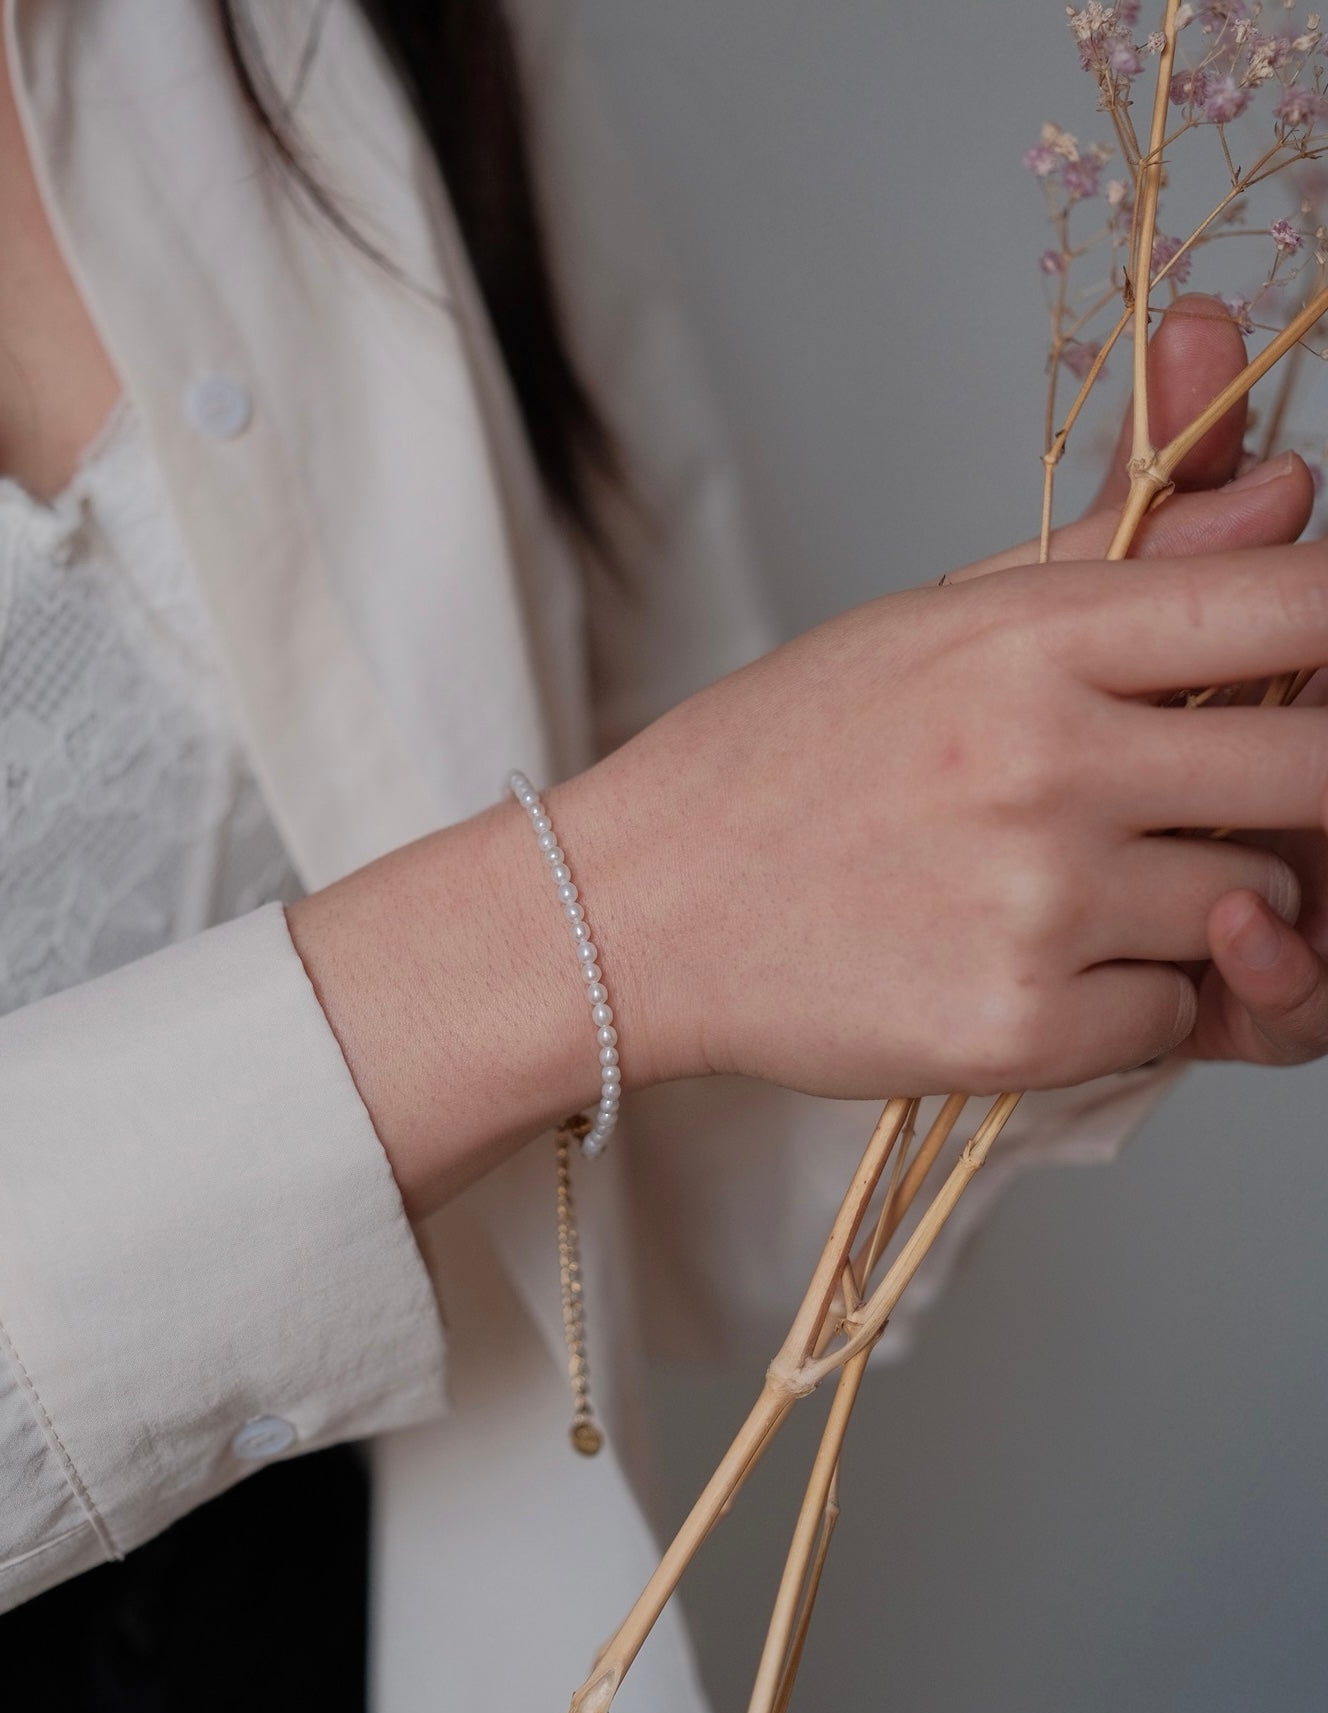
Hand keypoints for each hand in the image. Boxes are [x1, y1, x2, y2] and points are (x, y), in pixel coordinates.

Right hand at [561, 300, 1327, 1101]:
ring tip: (1068, 881)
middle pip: (1323, 769)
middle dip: (1302, 785)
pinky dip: (1129, 994)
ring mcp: (1039, 903)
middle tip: (1229, 790)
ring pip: (1252, 904)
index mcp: (1028, 637)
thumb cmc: (782, 756)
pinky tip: (1026, 958)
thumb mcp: (933, 623)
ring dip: (1200, 900)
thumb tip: (1289, 493)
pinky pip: (1175, 1014)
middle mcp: (1047, 763)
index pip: (1289, 603)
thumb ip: (1124, 555)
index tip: (1321, 656)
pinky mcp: (1023, 1029)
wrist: (643, 909)